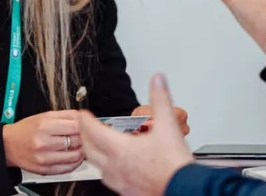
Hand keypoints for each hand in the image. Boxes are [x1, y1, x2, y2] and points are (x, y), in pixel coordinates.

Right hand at [3, 110, 84, 174]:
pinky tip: (72, 156)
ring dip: (80, 150)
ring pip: (75, 156)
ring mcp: (45, 158)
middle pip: (77, 140)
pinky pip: (67, 168)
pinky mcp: (45, 170)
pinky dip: (74, 162)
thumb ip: (65, 115)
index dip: (82, 125)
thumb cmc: (25, 129)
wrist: (8, 145)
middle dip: (81, 138)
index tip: (82, 126)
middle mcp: (44, 142)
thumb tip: (82, 117)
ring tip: (77, 146)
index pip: (75, 126)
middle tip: (79, 136)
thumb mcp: (44, 115)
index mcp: (45, 125)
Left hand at [80, 74, 193, 195]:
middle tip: (84, 128)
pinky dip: (106, 169)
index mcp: (120, 148)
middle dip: (85, 136)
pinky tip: (114, 167)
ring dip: (94, 154)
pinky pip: (108, 179)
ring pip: (97, 166)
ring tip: (96, 146)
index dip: (85, 120)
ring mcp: (119, 181)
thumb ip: (161, 99)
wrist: (183, 189)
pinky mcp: (126, 191)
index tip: (82, 114)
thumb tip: (157, 81)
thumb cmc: (174, 164)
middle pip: (89, 149)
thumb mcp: (168, 125)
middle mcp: (115, 166)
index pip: (93, 131)